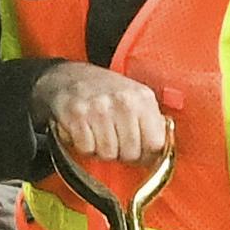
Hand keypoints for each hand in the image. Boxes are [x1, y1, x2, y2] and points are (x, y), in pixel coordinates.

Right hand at [37, 65, 168, 170]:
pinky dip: (84, 145)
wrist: (69, 76)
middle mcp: (123, 101)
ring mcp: (99, 107)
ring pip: (108, 154)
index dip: (147, 154)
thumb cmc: (106, 92)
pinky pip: (86, 149)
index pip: (155, 143)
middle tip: (114, 140)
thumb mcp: (136, 98)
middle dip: (122, 154)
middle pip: (131, 153)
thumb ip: (152, 123)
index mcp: (143, 98)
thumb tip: (160, 153)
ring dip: (101, 150)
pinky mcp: (77, 115)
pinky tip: (84, 131)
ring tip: (98, 134)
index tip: (139, 152)